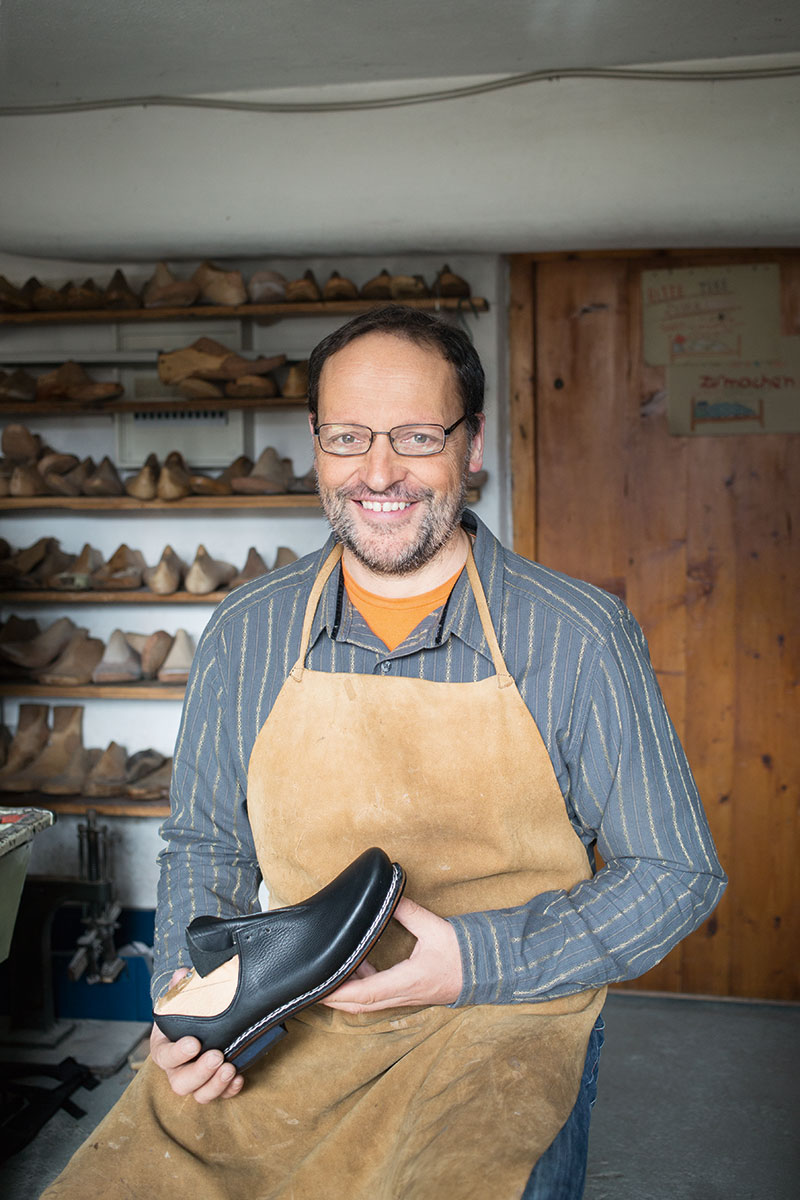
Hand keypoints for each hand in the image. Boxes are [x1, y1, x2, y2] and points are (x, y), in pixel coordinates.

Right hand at [149, 969, 243, 1102]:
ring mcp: (195, 1080)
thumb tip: (182, 974)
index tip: (194, 1043)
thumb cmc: (186, 1012)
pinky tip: (240, 1078)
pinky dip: (229, 1090)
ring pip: (199, 1094)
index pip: (164, 1056)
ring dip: (215, 1085)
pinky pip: (219, 1095)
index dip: (177, 1053)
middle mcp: (176, 1069)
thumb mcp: (181, 998)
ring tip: (230, 1069)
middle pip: (180, 1083)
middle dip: (199, 1072)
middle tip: (217, 1056)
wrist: (196, 1023)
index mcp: (164, 1047)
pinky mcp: (213, 1084)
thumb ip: (181, 987)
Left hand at [321, 897, 462, 1011]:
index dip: (340, 993)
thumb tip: (388, 895)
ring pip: (370, 1003)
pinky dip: (365, 987)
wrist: (488, 969)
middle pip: (361, 1005)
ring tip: (333, 972)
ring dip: (349, 993)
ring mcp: (408, 997)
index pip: (365, 993)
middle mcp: (404, 994)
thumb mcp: (434, 927)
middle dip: (335, 999)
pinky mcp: (411, 994)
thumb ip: (408, 911)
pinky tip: (361, 969)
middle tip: (314, 986)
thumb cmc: (463, 952)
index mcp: (407, 980)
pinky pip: (381, 996)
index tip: (319, 990)